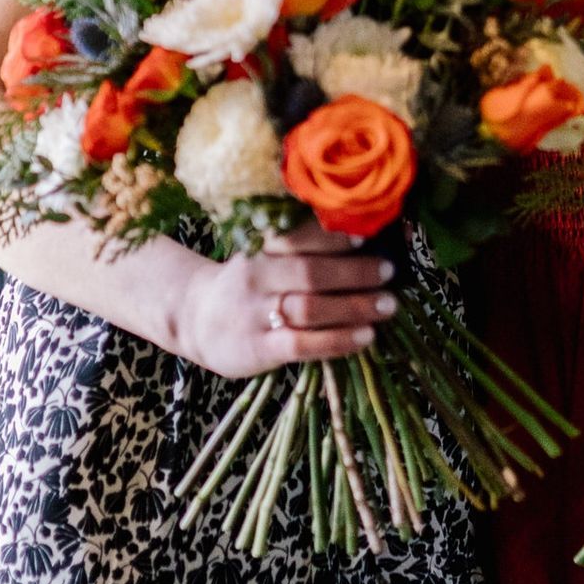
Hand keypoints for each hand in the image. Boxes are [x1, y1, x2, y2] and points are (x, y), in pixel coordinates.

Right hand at [172, 222, 396, 378]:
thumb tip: (365, 235)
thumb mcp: (265, 257)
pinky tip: (365, 337)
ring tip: (387, 305)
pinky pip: (301, 344)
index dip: (333, 236)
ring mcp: (256, 314)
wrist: (194, 318)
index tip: (366, 235)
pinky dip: (337, 341)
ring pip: (309, 308)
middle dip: (354, 272)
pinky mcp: (258, 348)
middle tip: (389, 271)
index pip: (298, 237)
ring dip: (353, 306)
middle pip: (310, 272)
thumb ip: (305, 248)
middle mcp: (257, 277)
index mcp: (261, 249)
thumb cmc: (248, 284)